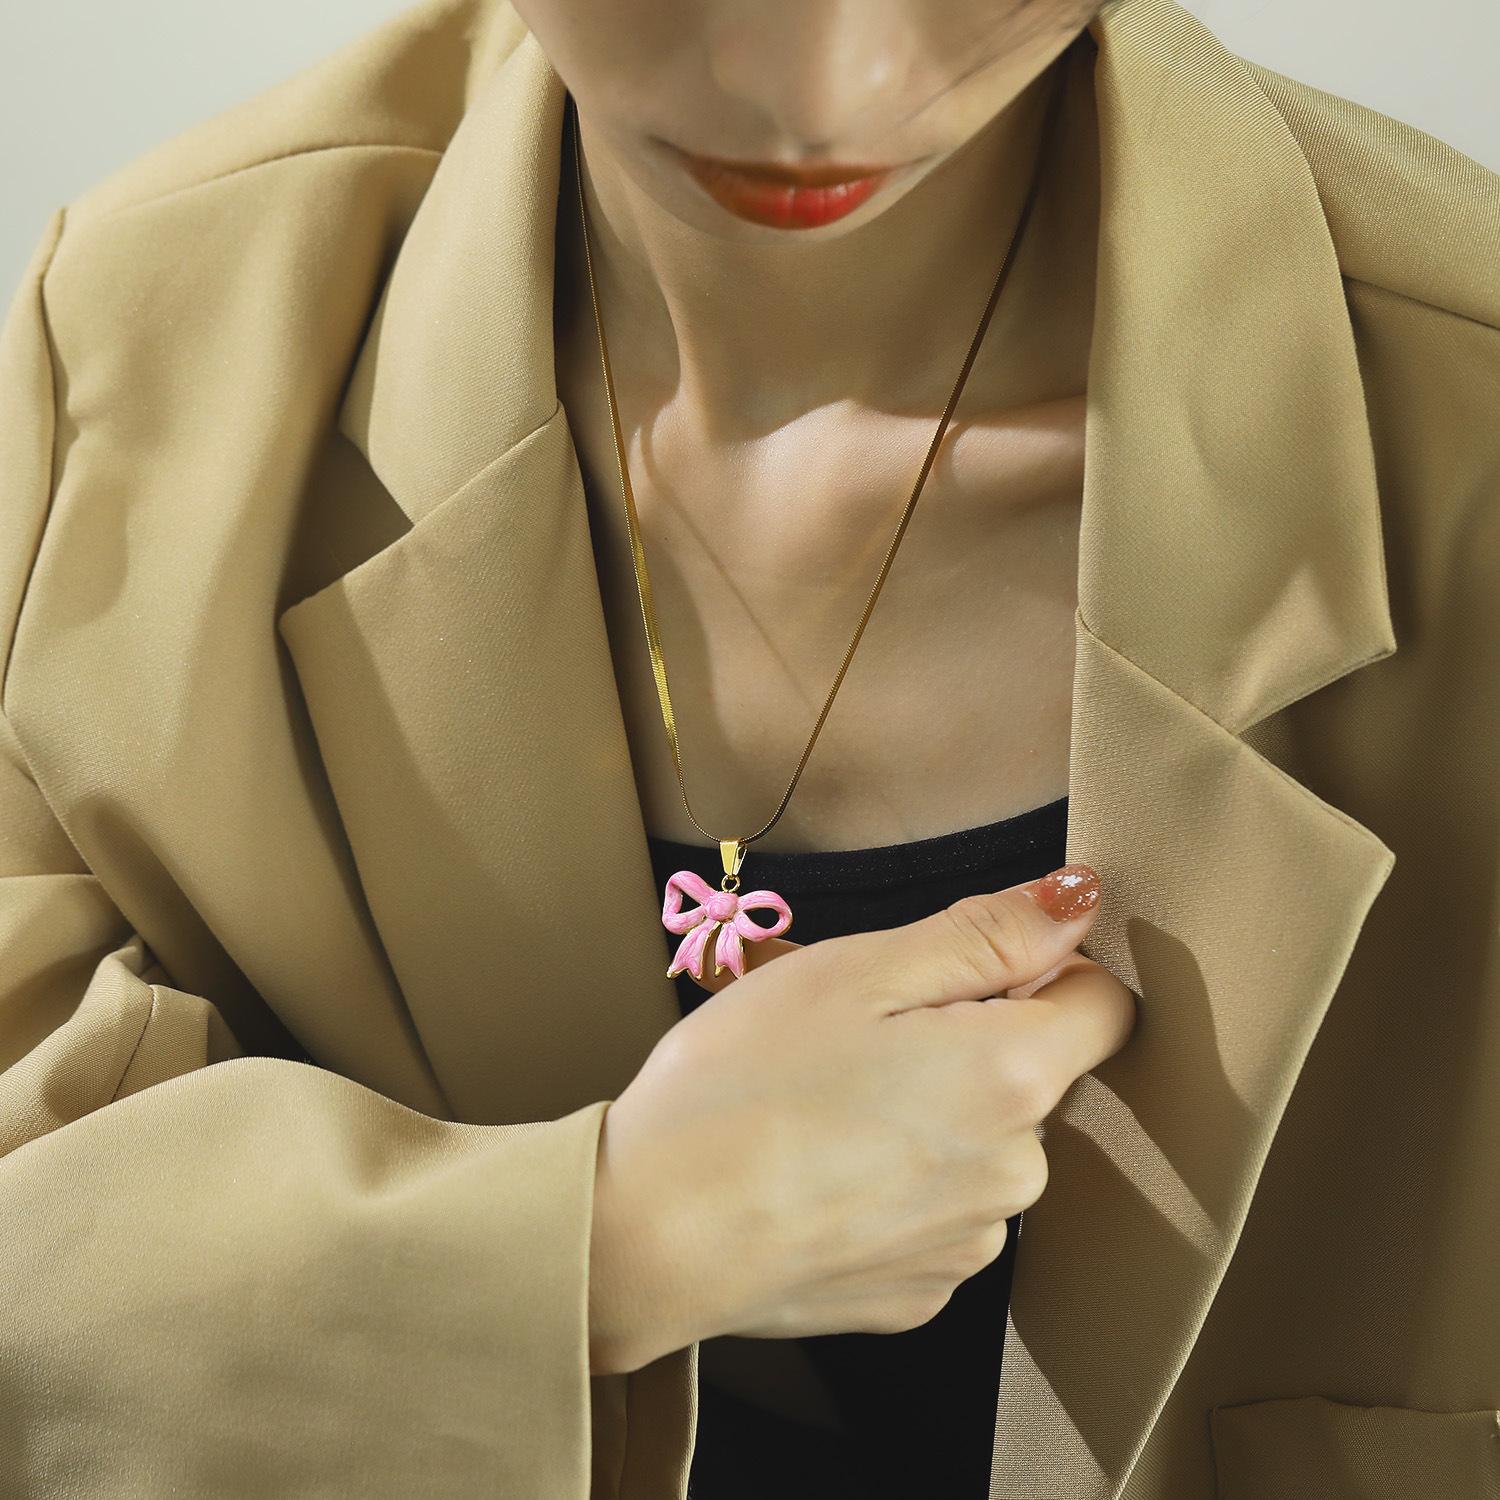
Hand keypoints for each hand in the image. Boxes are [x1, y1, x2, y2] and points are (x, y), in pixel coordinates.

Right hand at [587, 865, 1134, 1373]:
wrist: (652, 1235)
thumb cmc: (744, 1085)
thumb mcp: (859, 970)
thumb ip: (985, 934)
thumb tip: (1079, 900)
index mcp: (1013, 1076)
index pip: (1104, 1005)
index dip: (1040, 968)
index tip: (954, 970)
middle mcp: (1019, 1173)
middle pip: (1034, 1076)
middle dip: (965, 1042)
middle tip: (855, 1035)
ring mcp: (970, 1245)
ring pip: (982, 1148)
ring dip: (930, 1117)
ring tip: (824, 1109)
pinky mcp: (921, 1295)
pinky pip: (936, 1215)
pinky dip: (895, 1186)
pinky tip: (818, 1174)